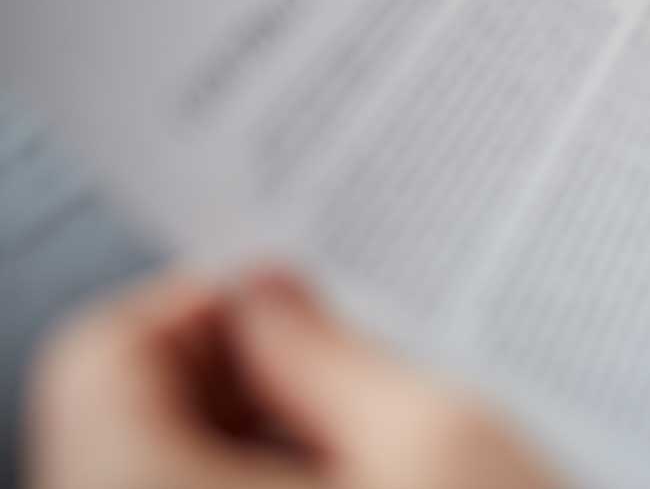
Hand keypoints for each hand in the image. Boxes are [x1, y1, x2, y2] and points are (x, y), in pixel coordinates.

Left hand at [25, 268, 555, 488]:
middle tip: (354, 382)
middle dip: (237, 385)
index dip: (203, 307)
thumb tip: (272, 298)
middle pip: (125, 430)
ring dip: (255, 454)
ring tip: (376, 462)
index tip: (297, 310)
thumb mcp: (439, 436)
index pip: (100, 355)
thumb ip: (330, 348)